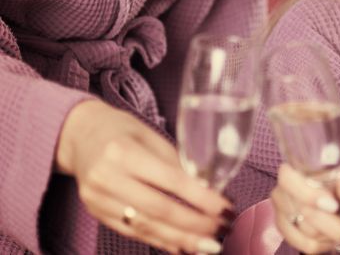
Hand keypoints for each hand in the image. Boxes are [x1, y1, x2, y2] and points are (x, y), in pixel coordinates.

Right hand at [56, 99, 232, 252]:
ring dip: (180, 239)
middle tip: (222, 230)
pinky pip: (132, 232)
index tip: (225, 207)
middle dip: (194, 225)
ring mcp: (98, 200)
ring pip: (145, 226)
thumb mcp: (150, 135)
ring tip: (208, 245)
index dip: (200, 198)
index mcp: (123, 152)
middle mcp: (107, 178)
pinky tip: (181, 246)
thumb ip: (175, 161)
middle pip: (158, 209)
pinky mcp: (96, 214)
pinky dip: (160, 240)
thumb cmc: (122, 130)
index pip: (170, 180)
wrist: (79, 135)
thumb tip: (207, 188)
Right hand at [271, 164, 339, 252]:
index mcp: (303, 166)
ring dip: (333, 236)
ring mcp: (282, 208)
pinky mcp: (284, 229)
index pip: (290, 178)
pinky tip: (337, 239)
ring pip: (306, 231)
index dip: (310, 195)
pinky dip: (326, 245)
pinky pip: (305, 245)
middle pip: (303, 211)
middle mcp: (286, 185)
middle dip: (335, 225)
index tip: (335, 207)